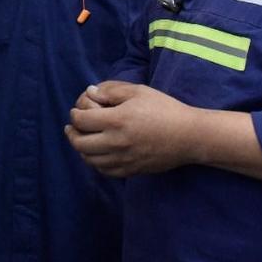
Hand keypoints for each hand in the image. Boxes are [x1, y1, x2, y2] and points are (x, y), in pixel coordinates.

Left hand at [64, 81, 198, 176]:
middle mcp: (116, 143)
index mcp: (117, 120)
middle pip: (79, 143)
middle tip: (72, 127)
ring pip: (89, 159)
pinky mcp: (130, 171)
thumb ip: (111, 90)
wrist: (189, 136)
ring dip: (81, 149)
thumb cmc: (164, 109)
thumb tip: (90, 93)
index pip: (81, 121)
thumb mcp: (138, 91)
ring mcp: (123, 159)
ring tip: (83, 139)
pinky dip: (95, 162)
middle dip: (72, 133)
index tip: (78, 110)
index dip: (75, 114)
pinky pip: (104, 170)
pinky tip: (98, 153)